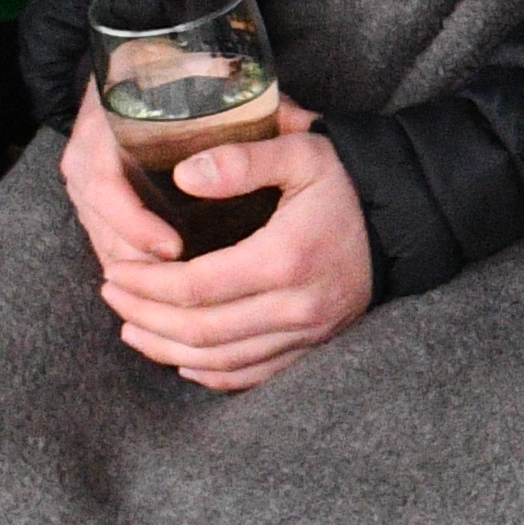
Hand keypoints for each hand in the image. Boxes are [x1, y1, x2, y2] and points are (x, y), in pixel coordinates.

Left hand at [66, 85, 372, 389]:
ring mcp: (308, 331)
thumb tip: (183, 174)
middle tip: (112, 296)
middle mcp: (297, 305)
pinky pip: (254, 374)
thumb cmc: (351, 177)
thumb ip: (242, 159)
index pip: (195, 287)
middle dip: (145, 316)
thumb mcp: (303, 150)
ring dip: (168, 349)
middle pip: (200, 330)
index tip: (115, 270)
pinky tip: (184, 360)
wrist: (411, 212)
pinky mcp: (316, 343)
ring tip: (132, 329)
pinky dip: (212, 373)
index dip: (145, 285)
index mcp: (286, 258)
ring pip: (221, 360)